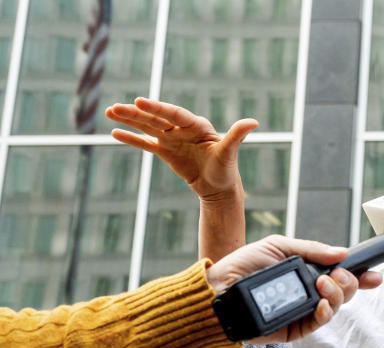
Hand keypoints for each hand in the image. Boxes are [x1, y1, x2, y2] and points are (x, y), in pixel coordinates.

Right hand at [106, 98, 256, 201]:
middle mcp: (182, 128)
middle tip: (116, 107)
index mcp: (197, 125)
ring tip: (109, 112)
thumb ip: (237, 135)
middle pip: (156, 117)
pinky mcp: (166, 151)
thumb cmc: (226, 170)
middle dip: (136, 112)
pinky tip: (114, 132)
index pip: (174, 114)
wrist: (219, 189)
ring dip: (129, 120)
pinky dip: (131, 138)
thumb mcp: (229, 153)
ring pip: (147, 126)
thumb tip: (254, 121)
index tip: (139, 102)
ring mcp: (172, 139)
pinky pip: (145, 143)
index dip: (157, 108)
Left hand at [206, 235, 382, 343]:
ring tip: (322, 284)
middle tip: (336, 275)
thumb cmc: (244, 266)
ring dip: (337, 294)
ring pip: (336, 306)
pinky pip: (320, 322)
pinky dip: (326, 312)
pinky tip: (321, 304)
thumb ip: (311, 250)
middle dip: (349, 282)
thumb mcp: (279, 246)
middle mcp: (309, 291)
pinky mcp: (297, 329)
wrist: (220, 291)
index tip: (374, 274)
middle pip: (344, 290)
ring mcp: (304, 311)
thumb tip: (342, 252)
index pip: (340, 273)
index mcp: (307, 271)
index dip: (360, 274)